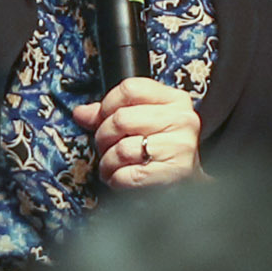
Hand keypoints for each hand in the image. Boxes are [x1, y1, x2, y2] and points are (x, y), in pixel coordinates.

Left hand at [74, 77, 203, 189]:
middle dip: (103, 136)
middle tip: (105, 146)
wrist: (190, 181)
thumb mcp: (145, 121)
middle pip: (121, 119)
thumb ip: (112, 113)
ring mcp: (180, 147)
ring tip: (111, 165)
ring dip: (107, 162)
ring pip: (122, 149)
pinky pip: (128, 175)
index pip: (130, 88)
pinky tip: (119, 178)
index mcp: (174, 100)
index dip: (107, 104)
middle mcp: (181, 120)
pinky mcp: (174, 174)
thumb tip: (81, 113)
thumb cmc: (164, 148)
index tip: (103, 118)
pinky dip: (116, 179)